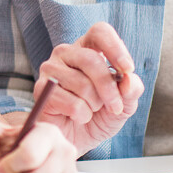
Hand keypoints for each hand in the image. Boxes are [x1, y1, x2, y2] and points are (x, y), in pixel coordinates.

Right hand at [37, 22, 143, 153]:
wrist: (75, 140)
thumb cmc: (98, 117)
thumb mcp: (123, 105)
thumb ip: (131, 90)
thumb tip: (130, 79)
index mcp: (88, 49)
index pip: (99, 32)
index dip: (115, 48)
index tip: (127, 69)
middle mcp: (66, 53)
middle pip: (91, 60)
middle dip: (108, 89)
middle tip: (115, 108)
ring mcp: (50, 69)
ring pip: (82, 84)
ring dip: (94, 105)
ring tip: (90, 111)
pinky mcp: (41, 89)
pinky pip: (71, 102)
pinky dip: (81, 115)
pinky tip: (77, 117)